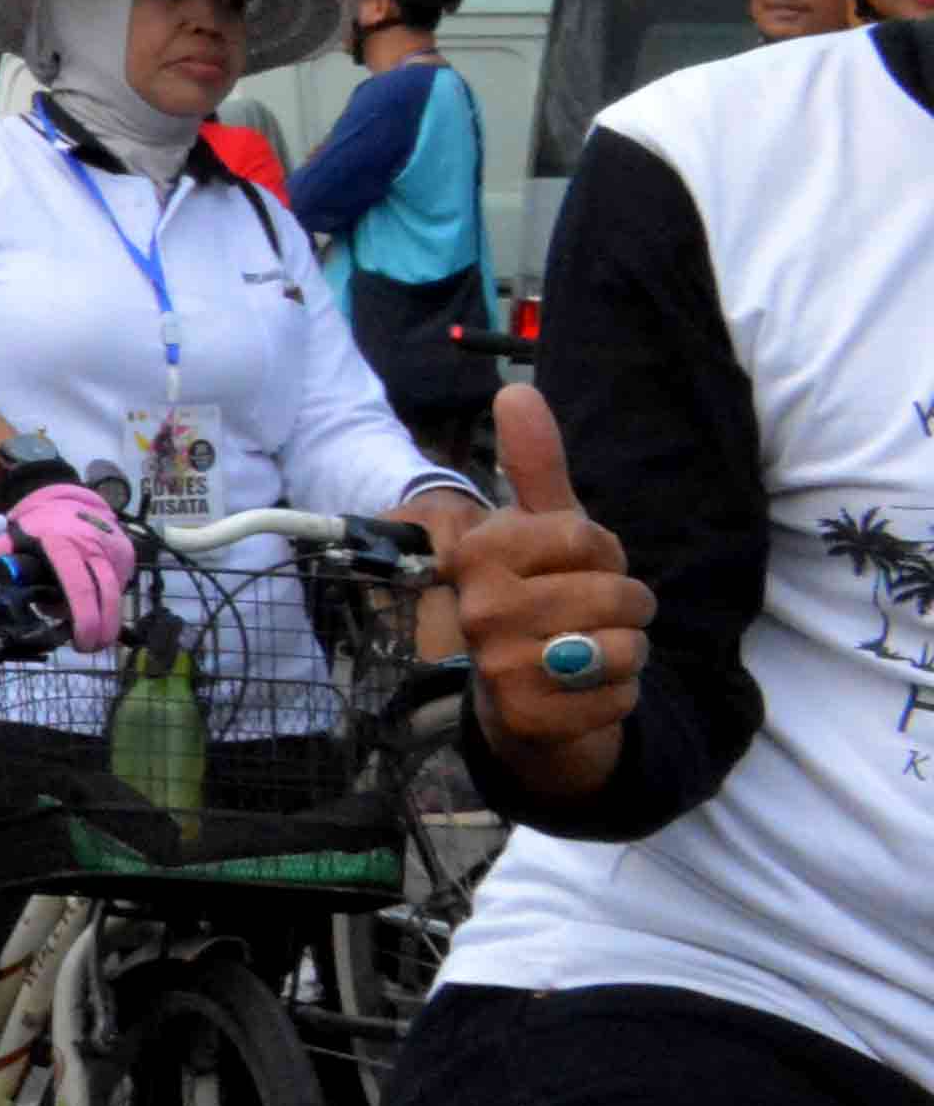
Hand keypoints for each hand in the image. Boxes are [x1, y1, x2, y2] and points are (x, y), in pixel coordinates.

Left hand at [1, 482, 137, 653]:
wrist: (69, 499)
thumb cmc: (39, 525)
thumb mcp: (14, 537)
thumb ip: (3, 560)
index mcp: (62, 544)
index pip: (78, 585)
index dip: (83, 616)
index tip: (81, 640)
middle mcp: (92, 546)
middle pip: (105, 593)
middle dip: (102, 627)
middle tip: (90, 648)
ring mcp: (112, 550)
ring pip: (116, 592)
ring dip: (109, 620)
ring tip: (95, 640)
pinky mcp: (126, 554)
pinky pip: (119, 585)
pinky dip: (109, 603)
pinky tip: (98, 612)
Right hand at [437, 385, 644, 800]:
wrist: (520, 696)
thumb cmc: (537, 597)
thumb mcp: (542, 530)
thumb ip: (534, 464)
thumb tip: (515, 388)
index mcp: (478, 553)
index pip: (589, 538)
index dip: (604, 555)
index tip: (575, 568)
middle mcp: (479, 607)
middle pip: (616, 594)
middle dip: (627, 608)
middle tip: (592, 616)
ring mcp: (498, 665)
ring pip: (621, 646)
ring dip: (626, 653)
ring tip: (592, 653)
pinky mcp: (527, 717)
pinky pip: (620, 696)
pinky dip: (619, 696)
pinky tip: (584, 691)